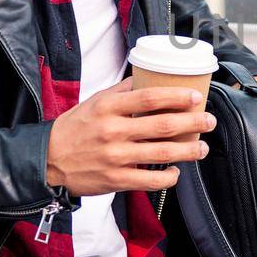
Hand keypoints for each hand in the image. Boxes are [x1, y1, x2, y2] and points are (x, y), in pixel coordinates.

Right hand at [45, 85, 215, 196]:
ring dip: (188, 151)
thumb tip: (149, 76)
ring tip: (202, 148)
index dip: (177, 96)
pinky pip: (150, 180)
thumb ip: (122, 91)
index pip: (150, 97)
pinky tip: (176, 172)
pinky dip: (168, 177)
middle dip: (193, 123)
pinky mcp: (115, 180)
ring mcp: (115, 157)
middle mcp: (113, 131)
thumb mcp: (95, 102)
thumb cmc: (75, 128)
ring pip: (162, 153)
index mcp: (108, 108)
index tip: (196, 97)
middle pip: (163, 125)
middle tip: (209, 121)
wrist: (47, 160)